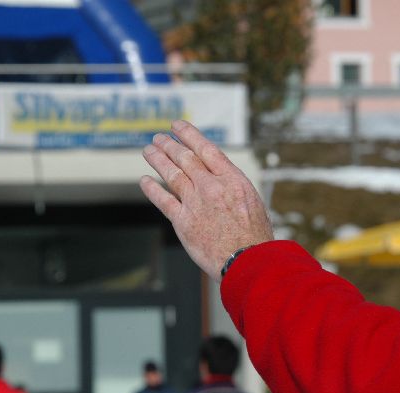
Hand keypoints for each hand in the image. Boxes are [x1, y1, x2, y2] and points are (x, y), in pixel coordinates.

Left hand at [140, 120, 273, 281]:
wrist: (247, 260)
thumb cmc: (254, 235)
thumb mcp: (251, 200)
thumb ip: (232, 185)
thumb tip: (219, 175)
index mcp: (231, 179)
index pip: (205, 148)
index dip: (188, 135)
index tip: (177, 126)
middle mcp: (211, 186)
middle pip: (185, 158)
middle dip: (169, 145)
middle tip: (159, 138)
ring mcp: (195, 203)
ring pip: (171, 174)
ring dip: (158, 159)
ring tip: (149, 150)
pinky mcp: (183, 222)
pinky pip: (163, 200)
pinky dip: (152, 189)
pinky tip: (145, 180)